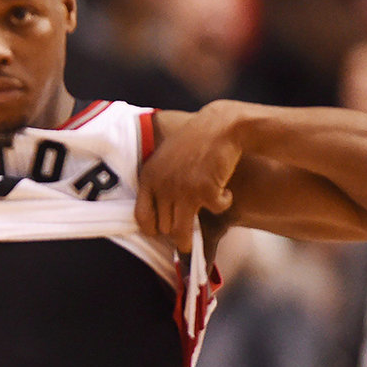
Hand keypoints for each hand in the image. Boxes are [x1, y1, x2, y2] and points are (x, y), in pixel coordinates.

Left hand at [136, 103, 242, 251]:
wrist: (219, 126)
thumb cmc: (193, 141)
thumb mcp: (164, 159)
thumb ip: (159, 182)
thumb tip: (160, 212)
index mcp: (149, 177)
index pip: (141, 215)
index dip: (151, 229)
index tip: (160, 234)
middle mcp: (163, 186)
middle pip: (164, 227)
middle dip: (175, 233)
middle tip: (184, 234)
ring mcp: (183, 190)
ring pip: (181, 232)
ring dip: (189, 240)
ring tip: (195, 241)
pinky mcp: (206, 190)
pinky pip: (216, 211)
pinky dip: (224, 204)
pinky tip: (226, 193)